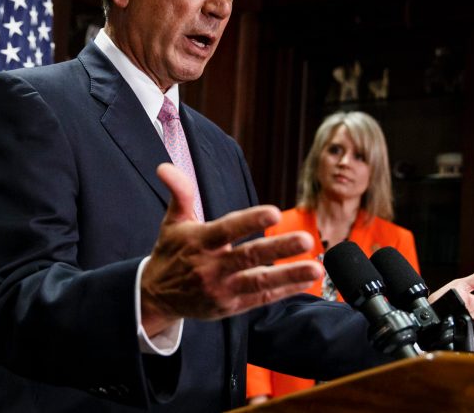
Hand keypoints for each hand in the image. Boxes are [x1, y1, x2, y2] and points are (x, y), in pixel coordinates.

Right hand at [140, 163, 322, 335]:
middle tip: (306, 239)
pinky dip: (285, 290)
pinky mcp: (231, 306)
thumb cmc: (171, 253)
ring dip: (290, 275)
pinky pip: (262, 298)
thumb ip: (180, 193)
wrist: (156, 296)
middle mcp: (212, 267)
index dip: (250, 221)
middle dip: (279, 247)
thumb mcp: (173, 222)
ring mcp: (223, 289)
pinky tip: (307, 280)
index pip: (227, 229)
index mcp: (200, 242)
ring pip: (259, 282)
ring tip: (316, 268)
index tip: (274, 212)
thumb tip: (165, 166)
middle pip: (249, 256)